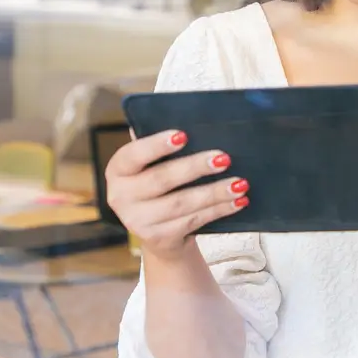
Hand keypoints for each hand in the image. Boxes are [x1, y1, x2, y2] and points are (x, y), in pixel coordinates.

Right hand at [105, 130, 249, 260]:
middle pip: (161, 179)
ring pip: (182, 203)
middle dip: (195, 168)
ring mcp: (138, 222)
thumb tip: (185, 118)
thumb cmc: (160, 186)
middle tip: (223, 158)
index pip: (132, 155)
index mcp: (118, 170)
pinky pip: (194, 221)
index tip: (183, 136)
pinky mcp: (160, 238)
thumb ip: (162, 146)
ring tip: (240, 183)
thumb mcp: (153, 165)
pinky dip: (219, 210)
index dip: (156, 145)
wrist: (160, 234)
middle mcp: (121, 197)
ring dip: (214, 192)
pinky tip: (237, 201)